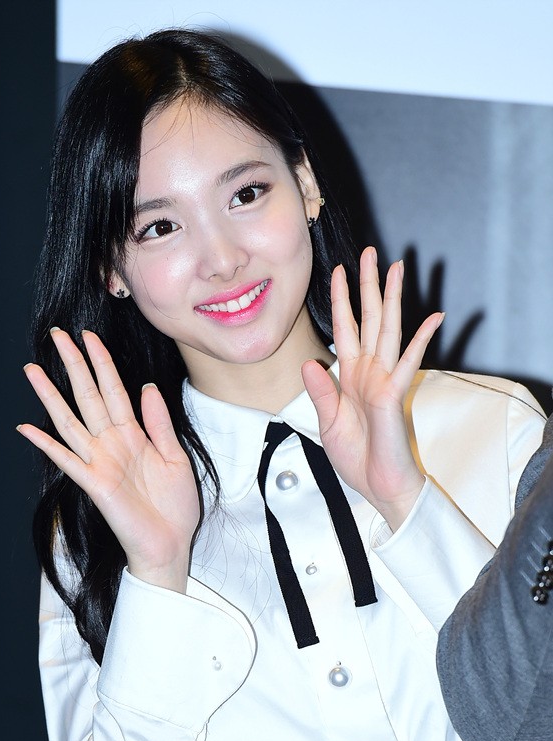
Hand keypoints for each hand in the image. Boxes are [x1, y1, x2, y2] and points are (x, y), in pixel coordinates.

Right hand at [17, 329, 199, 590]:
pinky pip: (67, 460)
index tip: (89, 338)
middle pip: (88, 396)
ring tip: (32, 370)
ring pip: (71, 421)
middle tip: (58, 335)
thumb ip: (159, 423)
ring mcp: (100, 462)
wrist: (171, 543)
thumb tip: (146, 387)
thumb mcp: (176, 457)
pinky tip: (27, 428)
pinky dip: (47, 445)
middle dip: (74, 365)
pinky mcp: (95, 484)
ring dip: (51, 396)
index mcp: (134, 435)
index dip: (102, 363)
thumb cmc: (174, 505)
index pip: (114, 390)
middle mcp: (112, 444)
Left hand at [301, 247, 443, 530]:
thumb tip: (309, 362)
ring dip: (392, 298)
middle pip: (369, 319)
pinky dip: (420, 340)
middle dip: (368, 285)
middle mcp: (368, 371)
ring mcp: (383, 380)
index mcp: (350, 376)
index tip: (336, 272)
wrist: (376, 486)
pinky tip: (433, 318)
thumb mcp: (327, 423)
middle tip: (371, 252)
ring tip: (397, 268)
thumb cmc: (356, 457)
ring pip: (388, 330)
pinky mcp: (394, 394)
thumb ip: (320, 392)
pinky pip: (407, 362)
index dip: (340, 300)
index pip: (344, 329)